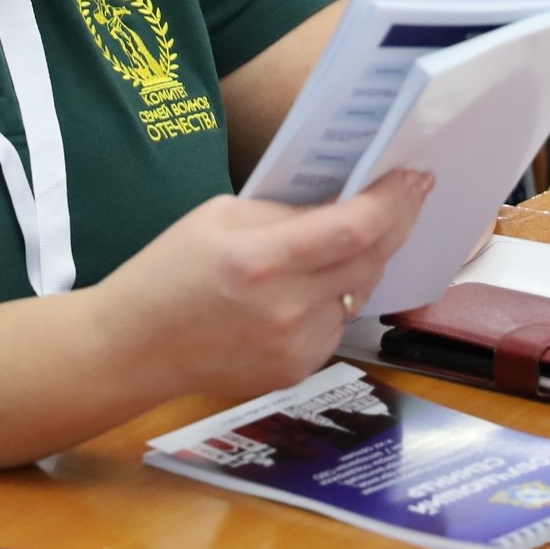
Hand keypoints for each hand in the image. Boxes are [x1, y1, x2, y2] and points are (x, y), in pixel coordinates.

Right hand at [97, 172, 431, 399]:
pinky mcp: (297, 371)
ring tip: (351, 238)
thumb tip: (343, 200)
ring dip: (364, 262)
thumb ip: (286, 211)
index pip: (354, 227)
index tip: (414, 177)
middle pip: (371, 259)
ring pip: (360, 292)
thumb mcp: (220, 216)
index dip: (393, 200)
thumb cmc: (168, 272)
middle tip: (408, 195)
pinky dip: (336, 298)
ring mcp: (295, 346)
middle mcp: (287, 308)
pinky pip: (337, 323)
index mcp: (263, 260)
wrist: (135, 348)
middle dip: (395, 223)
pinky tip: (308, 287)